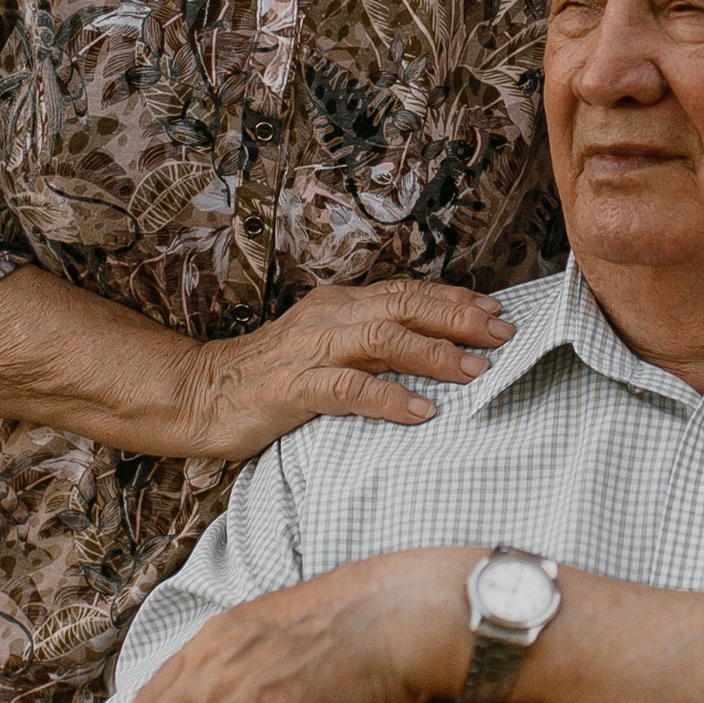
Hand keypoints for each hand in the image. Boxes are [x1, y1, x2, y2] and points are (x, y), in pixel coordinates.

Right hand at [181, 281, 511, 462]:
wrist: (201, 394)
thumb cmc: (271, 377)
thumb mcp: (327, 349)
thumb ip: (372, 345)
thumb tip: (433, 351)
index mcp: (339, 305)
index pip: (406, 292)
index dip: (452, 298)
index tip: (496, 310)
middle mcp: (329, 318)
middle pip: (403, 307)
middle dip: (457, 319)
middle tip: (502, 334)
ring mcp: (310, 351)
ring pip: (382, 340)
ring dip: (434, 354)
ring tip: (475, 370)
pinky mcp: (293, 388)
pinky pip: (347, 389)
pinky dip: (388, 397)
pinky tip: (421, 410)